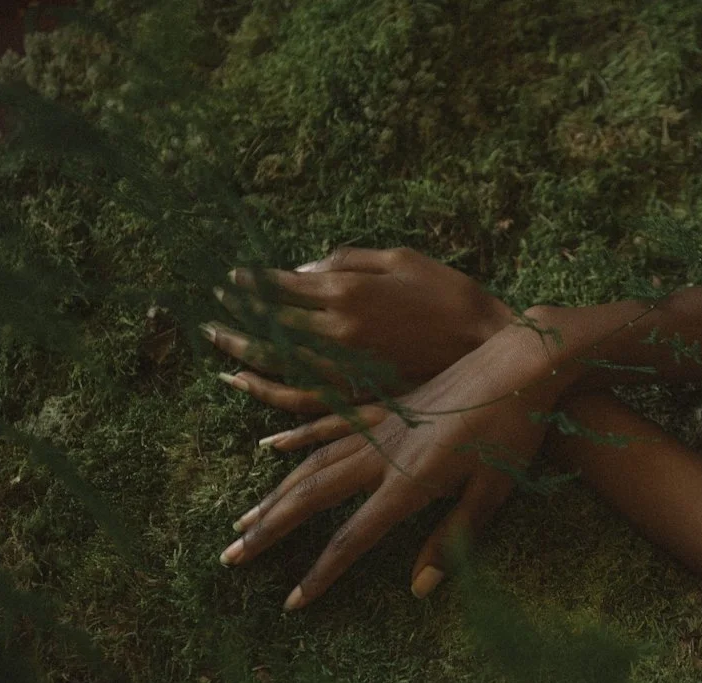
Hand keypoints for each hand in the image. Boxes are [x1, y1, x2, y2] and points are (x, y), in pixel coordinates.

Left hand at [206, 246, 513, 409]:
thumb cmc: (450, 294)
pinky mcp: (362, 396)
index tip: (232, 279)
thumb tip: (304, 270)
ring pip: (281, 370)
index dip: (252, 283)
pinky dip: (278, 402)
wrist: (491, 344)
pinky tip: (255, 398)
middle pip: (271, 329)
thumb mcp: (401, 258)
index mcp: (346, 293)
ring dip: (246, 361)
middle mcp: (337, 335)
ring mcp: (347, 371)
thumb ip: (348, 261)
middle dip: (237, 320)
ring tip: (222, 354)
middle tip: (210, 317)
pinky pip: (308, 405)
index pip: (282, 287)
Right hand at [219, 321, 565, 608]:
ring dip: (274, 493)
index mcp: (410, 483)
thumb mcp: (493, 493)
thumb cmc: (516, 432)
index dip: (320, 574)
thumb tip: (418, 589)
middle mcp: (383, 454)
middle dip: (270, 531)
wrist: (522, 364)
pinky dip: (297, 436)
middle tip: (230, 557)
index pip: (353, 538)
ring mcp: (380, 425)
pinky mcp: (386, 404)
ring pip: (311, 463)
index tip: (293, 602)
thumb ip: (453, 541)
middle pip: (312, 499)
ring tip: (243, 519)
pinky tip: (271, 444)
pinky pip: (329, 422)